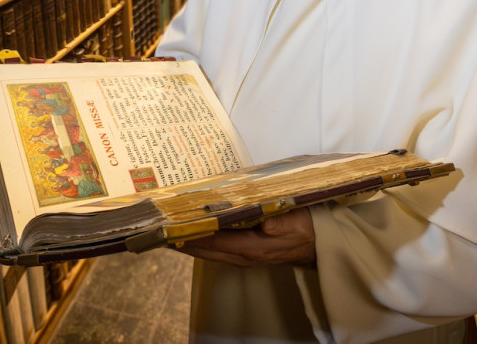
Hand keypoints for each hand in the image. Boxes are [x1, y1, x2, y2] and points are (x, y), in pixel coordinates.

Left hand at [175, 208, 316, 267]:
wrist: (319, 243)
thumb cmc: (306, 227)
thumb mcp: (296, 221)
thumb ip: (279, 223)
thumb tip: (264, 223)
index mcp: (251, 248)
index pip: (212, 242)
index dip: (189, 235)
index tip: (167, 227)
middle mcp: (241, 255)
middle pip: (202, 249)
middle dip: (180, 239)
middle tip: (157, 227)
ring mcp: (242, 256)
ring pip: (206, 251)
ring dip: (187, 241)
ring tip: (167, 228)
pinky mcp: (244, 252)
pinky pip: (215, 248)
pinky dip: (201, 241)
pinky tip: (192, 230)